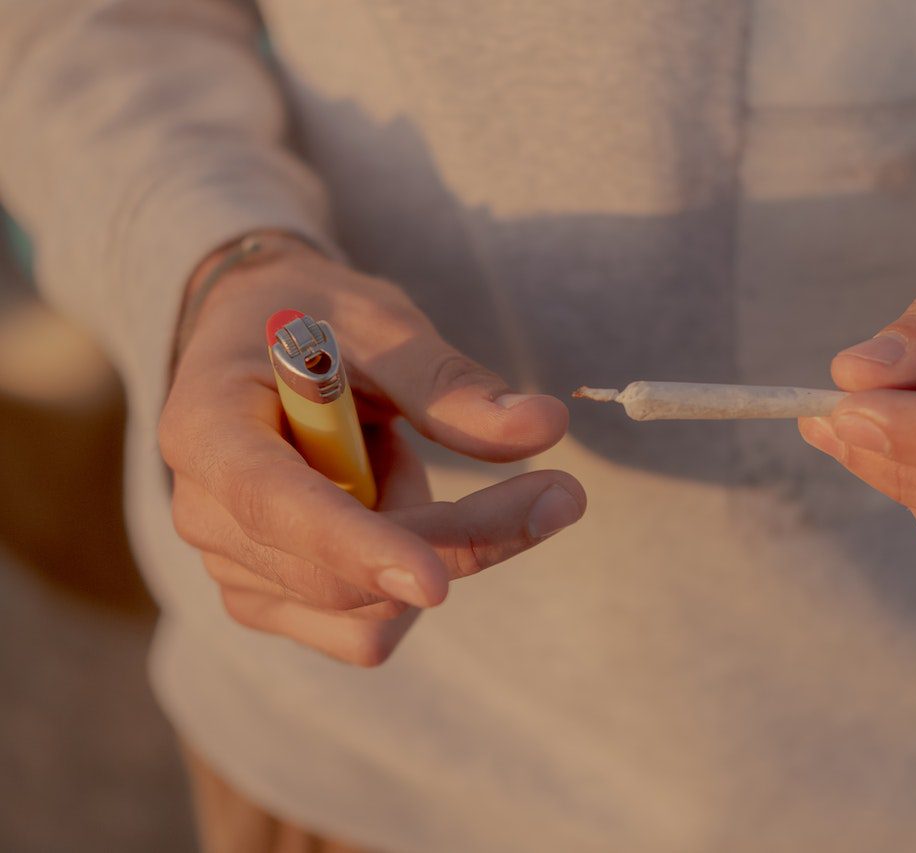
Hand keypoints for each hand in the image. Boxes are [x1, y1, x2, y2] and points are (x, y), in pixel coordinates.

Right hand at [159, 239, 584, 664]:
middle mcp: (203, 512)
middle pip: (342, 575)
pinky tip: (384, 510)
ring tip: (391, 457)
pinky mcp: (269, 602)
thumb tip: (544, 425)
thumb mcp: (380, 322)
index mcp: (206, 425)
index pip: (275, 504)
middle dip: (459, 538)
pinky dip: (405, 581)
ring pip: (366, 613)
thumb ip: (450, 381)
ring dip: (427, 542)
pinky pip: (365, 634)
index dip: (356, 546)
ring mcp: (230, 569)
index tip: (436, 583)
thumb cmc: (316, 319)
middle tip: (560, 492)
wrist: (261, 344)